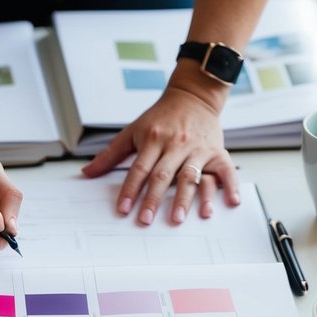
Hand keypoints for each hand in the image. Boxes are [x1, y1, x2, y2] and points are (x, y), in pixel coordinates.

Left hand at [81, 84, 240, 224]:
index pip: (139, 168)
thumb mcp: (133, 131)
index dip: (130, 190)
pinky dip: (231, 186)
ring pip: (190, 176)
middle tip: (145, 220)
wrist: (193, 96)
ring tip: (178, 218)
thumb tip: (86, 172)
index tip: (123, 209)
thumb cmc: (160, 118)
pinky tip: (231, 202)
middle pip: (162, 175)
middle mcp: (175, 144)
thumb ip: (111, 154)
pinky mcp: (217, 152)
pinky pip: (226, 170)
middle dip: (153, 199)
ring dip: (185, 199)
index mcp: (153, 139)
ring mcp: (198, 149)